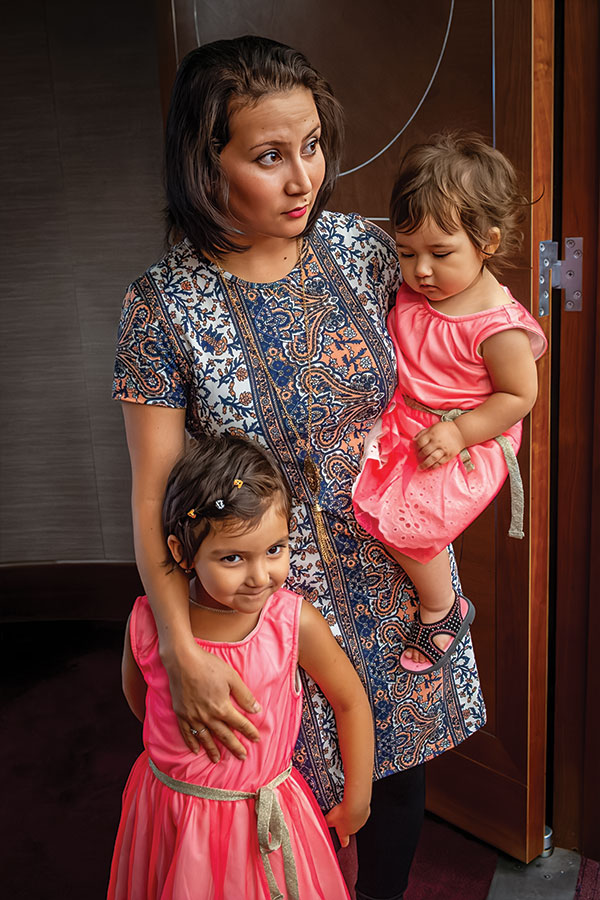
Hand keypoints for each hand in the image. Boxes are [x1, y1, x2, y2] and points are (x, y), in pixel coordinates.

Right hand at [163, 641, 260, 761]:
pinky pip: (187, 733)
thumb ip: (244, 695)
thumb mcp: (232, 677)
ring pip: (205, 738)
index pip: (239, 724)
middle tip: (242, 756)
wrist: (182, 660)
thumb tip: (256, 709)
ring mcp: (193, 717)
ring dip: (212, 750)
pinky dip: (192, 743)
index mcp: (222, 707)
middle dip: (234, 747)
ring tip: (218, 760)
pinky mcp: (181, 714)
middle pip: (224, 735)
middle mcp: (207, 716)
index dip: (249, 731)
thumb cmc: (208, 666)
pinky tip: (196, 750)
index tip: (256, 739)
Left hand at [325, 800, 370, 847]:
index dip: (342, 842)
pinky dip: (357, 808)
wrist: (355, 805)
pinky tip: (352, 803)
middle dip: (345, 823)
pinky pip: (360, 811)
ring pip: (355, 819)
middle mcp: (354, 829)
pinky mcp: (365, 813)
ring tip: (346, 808)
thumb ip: (325, 822)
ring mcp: (360, 821)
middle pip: (349, 828)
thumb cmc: (343, 813)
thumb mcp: (328, 819)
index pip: (344, 841)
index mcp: (344, 832)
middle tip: (340, 815)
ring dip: (351, 815)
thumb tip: (320, 823)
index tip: (342, 844)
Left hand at [414, 420, 465, 469]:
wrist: (461, 432)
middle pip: (425, 451)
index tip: (415, 449)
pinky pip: (440, 463)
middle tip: (418, 457)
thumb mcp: (433, 427)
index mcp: (432, 434)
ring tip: (420, 468)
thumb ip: (422, 433)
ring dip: (424, 464)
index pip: (420, 442)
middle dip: (419, 456)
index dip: (416, 447)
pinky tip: (429, 468)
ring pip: (432, 459)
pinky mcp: (448, 455)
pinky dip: (433, 466)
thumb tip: (413, 440)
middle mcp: (437, 442)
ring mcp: (443, 450)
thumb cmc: (445, 429)